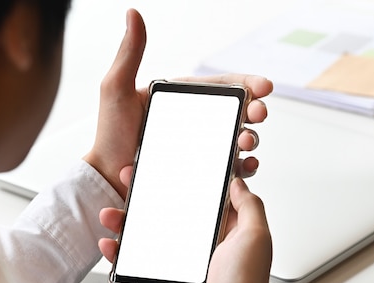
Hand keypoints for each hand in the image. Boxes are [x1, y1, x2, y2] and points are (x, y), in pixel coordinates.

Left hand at [82, 8, 272, 197]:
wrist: (108, 176)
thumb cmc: (110, 134)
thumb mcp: (117, 89)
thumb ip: (129, 53)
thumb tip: (133, 14)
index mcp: (185, 99)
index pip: (224, 86)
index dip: (248, 83)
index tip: (265, 87)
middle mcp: (198, 121)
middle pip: (239, 113)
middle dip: (256, 112)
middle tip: (258, 115)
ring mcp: (203, 147)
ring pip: (240, 140)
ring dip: (252, 139)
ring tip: (246, 142)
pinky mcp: (203, 172)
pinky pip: (231, 169)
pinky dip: (244, 169)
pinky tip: (245, 168)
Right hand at [99, 177, 271, 282]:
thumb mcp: (256, 236)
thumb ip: (250, 205)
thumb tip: (239, 181)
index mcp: (227, 229)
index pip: (202, 197)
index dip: (183, 180)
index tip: (163, 166)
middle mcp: (206, 243)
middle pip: (170, 212)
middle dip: (146, 197)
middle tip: (128, 182)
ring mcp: (185, 260)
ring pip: (151, 234)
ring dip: (127, 222)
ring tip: (111, 213)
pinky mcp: (169, 278)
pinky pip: (142, 262)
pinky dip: (123, 254)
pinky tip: (111, 244)